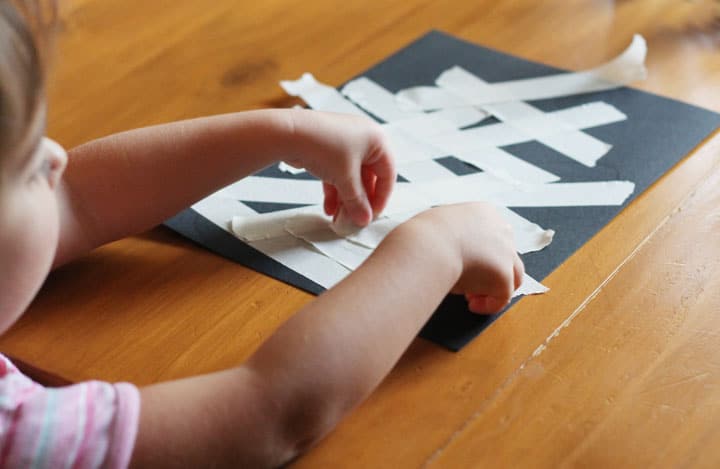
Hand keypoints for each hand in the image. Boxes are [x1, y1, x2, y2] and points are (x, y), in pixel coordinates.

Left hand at [287, 110, 395, 225]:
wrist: (287, 134)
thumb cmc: (322, 145)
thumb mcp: (345, 179)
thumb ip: (357, 202)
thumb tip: (364, 218)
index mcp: (376, 139)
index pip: (387, 174)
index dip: (381, 197)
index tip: (373, 214)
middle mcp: (363, 138)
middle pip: (368, 176)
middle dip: (360, 199)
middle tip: (356, 217)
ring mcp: (345, 142)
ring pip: (351, 176)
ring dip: (346, 198)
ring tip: (340, 216)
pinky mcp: (328, 148)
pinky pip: (337, 172)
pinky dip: (335, 189)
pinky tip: (329, 207)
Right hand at [409, 203, 524, 313]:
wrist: (426, 246)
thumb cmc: (422, 236)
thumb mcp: (438, 225)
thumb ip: (450, 235)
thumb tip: (443, 250)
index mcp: (483, 213)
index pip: (492, 235)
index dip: (480, 254)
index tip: (464, 264)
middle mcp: (501, 230)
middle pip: (506, 255)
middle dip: (489, 272)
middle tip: (469, 284)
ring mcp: (506, 253)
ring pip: (512, 276)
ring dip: (492, 288)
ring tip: (471, 298)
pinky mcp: (504, 276)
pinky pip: (502, 297)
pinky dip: (489, 304)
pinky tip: (472, 306)